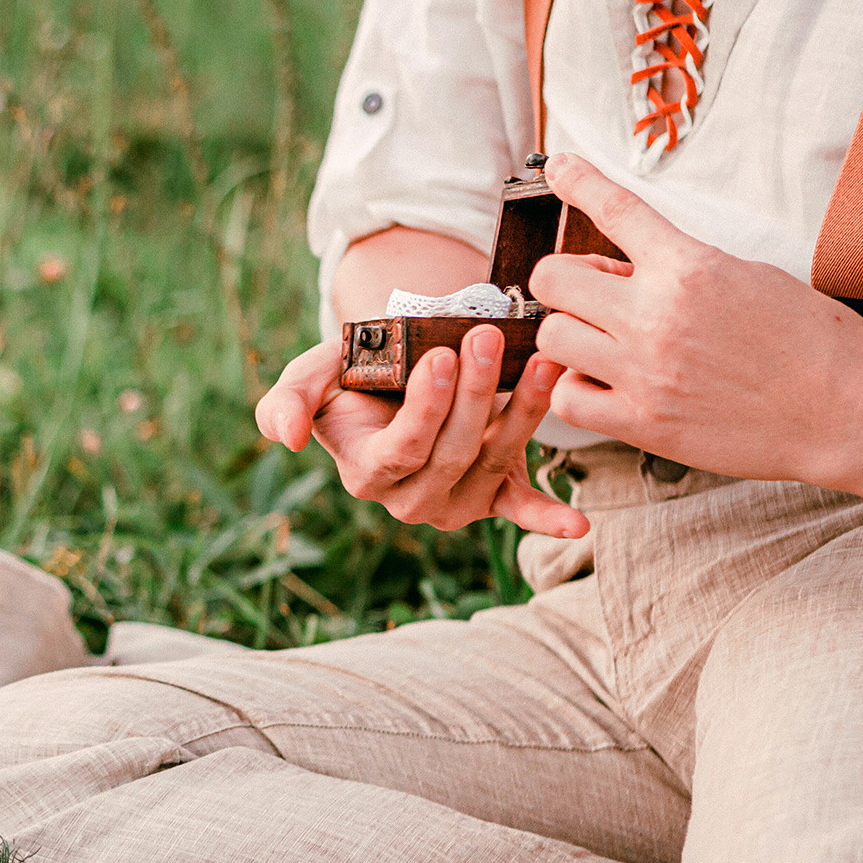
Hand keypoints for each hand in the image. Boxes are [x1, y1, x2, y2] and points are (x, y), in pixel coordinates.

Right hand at [256, 327, 588, 536]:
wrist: (398, 375)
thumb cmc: (354, 377)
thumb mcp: (311, 379)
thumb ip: (286, 402)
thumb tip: (290, 439)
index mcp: (365, 474)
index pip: (401, 450)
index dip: (424, 408)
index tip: (440, 355)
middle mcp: (410, 499)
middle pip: (454, 451)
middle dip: (475, 392)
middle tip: (488, 337)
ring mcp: (457, 501)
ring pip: (494, 458)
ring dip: (523, 410)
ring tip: (543, 360)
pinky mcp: (496, 495)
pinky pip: (521, 509)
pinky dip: (548, 518)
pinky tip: (576, 525)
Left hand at [533, 152, 862, 483]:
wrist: (849, 410)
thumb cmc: (813, 343)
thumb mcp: (750, 276)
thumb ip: (681, 269)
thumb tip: (626, 271)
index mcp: (689, 268)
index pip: (616, 210)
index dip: (579, 182)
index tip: (559, 168)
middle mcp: (657, 316)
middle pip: (553, 279)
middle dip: (570, 282)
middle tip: (601, 295)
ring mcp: (643, 371)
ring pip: (552, 337)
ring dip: (572, 336)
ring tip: (608, 343)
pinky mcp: (642, 422)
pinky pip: (566, 399)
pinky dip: (576, 390)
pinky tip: (606, 384)